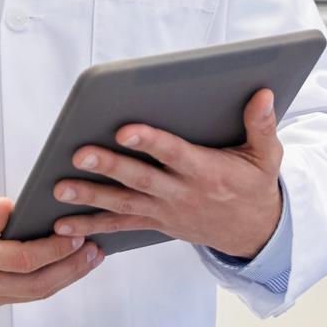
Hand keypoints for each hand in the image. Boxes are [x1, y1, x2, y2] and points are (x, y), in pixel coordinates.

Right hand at [0, 195, 103, 308]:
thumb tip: (8, 208)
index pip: (22, 259)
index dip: (54, 250)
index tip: (77, 235)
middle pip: (35, 285)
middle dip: (70, 269)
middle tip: (95, 251)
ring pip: (33, 295)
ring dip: (65, 278)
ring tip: (89, 259)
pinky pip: (23, 296)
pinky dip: (47, 282)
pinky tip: (65, 267)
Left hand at [50, 89, 283, 259]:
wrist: (254, 232)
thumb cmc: (256, 186)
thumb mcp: (266, 156)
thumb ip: (262, 125)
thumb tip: (263, 94)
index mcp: (207, 172)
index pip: (174, 153)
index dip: (150, 142)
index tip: (125, 130)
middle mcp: (182, 193)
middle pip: (141, 179)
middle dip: (109, 167)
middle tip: (79, 155)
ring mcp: (166, 210)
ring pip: (124, 203)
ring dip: (90, 196)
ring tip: (59, 188)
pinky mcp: (156, 222)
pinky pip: (122, 225)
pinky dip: (93, 225)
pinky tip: (64, 224)